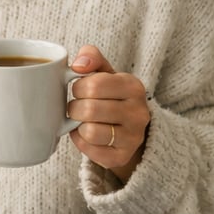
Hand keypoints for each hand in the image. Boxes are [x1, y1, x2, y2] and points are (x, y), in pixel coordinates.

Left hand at [66, 44, 150, 182]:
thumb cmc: (109, 94)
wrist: (127, 128)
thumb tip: (79, 65)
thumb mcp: (103, 71)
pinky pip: (89, 150)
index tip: (80, 90)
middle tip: (79, 106)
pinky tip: (87, 135)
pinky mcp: (121, 157)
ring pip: (89, 131)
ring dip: (77, 125)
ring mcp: (133, 138)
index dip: (78, 87)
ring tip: (83, 120)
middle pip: (89, 109)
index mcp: (134, 87)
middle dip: (75, 107)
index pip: (94, 84)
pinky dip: (80, 141)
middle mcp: (139, 113)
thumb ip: (91, 57)